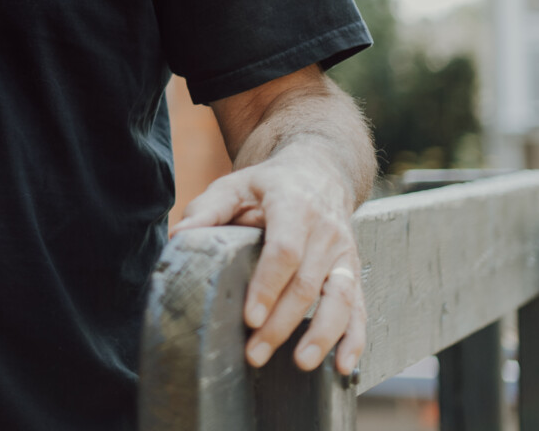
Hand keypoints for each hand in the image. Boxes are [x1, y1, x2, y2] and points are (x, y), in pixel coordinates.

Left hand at [172, 148, 366, 375]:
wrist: (319, 172)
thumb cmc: (269, 184)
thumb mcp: (236, 184)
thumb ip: (208, 209)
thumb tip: (179, 237)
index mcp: (293, 206)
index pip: (284, 251)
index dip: (268, 285)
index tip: (250, 318)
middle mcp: (325, 231)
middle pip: (307, 283)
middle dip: (282, 322)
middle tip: (255, 353)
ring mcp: (344, 253)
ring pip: (341, 299)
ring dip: (323, 335)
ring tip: (301, 363)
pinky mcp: (354, 271)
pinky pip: (359, 307)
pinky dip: (355, 339)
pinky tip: (344, 367)